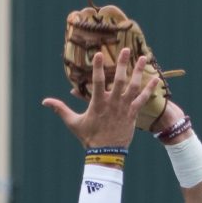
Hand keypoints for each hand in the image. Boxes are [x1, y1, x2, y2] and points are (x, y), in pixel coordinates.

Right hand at [43, 49, 161, 150]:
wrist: (106, 153)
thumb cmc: (89, 137)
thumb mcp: (73, 123)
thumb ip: (60, 109)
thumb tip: (44, 101)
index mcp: (97, 104)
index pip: (97, 82)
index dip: (98, 67)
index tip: (99, 53)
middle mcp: (112, 103)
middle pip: (119, 80)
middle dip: (123, 64)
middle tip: (126, 49)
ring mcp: (124, 108)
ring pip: (133, 86)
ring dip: (138, 71)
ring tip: (144, 58)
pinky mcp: (133, 113)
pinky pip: (143, 99)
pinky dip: (150, 89)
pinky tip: (156, 78)